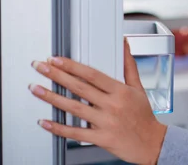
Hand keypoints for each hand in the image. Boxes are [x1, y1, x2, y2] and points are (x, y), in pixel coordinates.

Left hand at [29, 40, 164, 164]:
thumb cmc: (144, 116)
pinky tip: (45, 122)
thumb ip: (129, 65)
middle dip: (57, 76)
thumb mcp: (139, 88)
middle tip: (40, 67)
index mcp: (120, 91)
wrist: (151, 143)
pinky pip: (76, 132)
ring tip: (36, 89)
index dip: (72, 66)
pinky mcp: (100, 138)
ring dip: (52, 98)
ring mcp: (105, 122)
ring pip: (74, 108)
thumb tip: (125, 44)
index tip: (57, 60)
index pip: (92, 74)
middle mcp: (112, 105)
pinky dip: (58, 127)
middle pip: (79, 88)